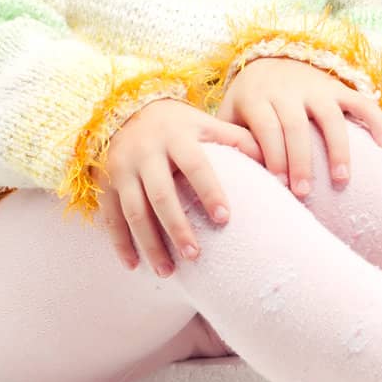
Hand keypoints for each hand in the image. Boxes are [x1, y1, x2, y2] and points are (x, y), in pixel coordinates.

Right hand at [93, 97, 264, 275]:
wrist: (124, 110)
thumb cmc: (177, 124)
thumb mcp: (206, 124)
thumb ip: (238, 141)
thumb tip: (277, 163)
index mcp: (178, 136)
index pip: (196, 165)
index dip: (209, 191)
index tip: (225, 219)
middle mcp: (147, 152)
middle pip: (161, 195)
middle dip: (177, 227)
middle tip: (195, 255)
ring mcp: (122, 169)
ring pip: (134, 211)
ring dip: (149, 243)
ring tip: (168, 271)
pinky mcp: (105, 183)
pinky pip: (110, 217)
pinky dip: (120, 243)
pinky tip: (133, 266)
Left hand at [214, 58, 381, 195]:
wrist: (266, 61)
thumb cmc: (247, 103)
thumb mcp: (230, 115)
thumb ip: (229, 142)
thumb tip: (230, 180)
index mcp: (257, 96)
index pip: (267, 127)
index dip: (274, 156)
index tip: (279, 187)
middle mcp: (286, 89)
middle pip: (296, 125)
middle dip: (301, 161)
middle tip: (304, 193)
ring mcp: (315, 86)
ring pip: (330, 116)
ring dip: (337, 149)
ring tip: (341, 180)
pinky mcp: (337, 87)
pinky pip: (361, 102)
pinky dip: (376, 121)